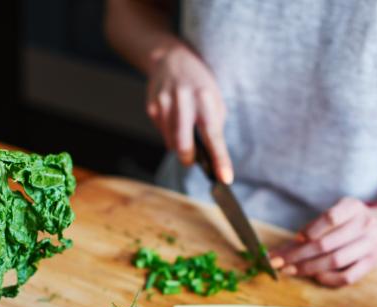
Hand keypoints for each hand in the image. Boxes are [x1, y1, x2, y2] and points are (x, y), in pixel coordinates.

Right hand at [146, 45, 233, 182]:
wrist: (170, 59)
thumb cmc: (198, 82)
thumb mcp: (215, 97)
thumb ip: (214, 124)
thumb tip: (211, 155)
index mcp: (205, 97)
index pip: (213, 134)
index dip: (220, 158)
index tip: (225, 178)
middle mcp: (183, 100)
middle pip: (184, 144)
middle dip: (189, 158)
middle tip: (193, 159)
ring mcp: (164, 104)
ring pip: (171, 143)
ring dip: (180, 145)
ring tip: (185, 128)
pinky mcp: (152, 108)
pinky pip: (162, 133)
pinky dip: (170, 134)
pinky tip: (174, 119)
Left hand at [270, 198, 376, 286]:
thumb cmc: (352, 222)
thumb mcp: (338, 214)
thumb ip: (314, 228)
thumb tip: (285, 248)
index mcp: (353, 207)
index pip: (330, 217)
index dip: (310, 230)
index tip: (294, 239)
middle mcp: (365, 224)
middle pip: (326, 243)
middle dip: (298, 254)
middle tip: (278, 262)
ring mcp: (370, 245)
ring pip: (335, 261)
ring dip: (308, 268)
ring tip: (290, 270)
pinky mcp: (372, 264)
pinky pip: (347, 276)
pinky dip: (328, 278)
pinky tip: (315, 276)